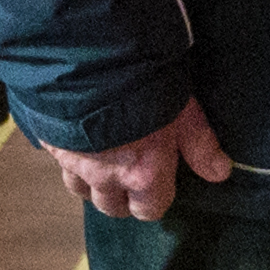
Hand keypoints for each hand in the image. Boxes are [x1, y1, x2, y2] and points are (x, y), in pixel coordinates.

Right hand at [51, 98, 231, 223]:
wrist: (90, 58)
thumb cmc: (144, 84)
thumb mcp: (183, 111)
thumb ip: (199, 144)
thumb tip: (220, 172)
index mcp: (142, 175)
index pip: (149, 210)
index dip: (154, 201)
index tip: (157, 185)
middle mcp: (105, 177)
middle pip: (111, 208)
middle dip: (122, 198)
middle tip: (130, 176)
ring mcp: (73, 162)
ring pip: (80, 190)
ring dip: (92, 183)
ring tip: (101, 163)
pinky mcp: (49, 143)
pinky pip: (58, 164)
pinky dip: (68, 159)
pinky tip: (76, 142)